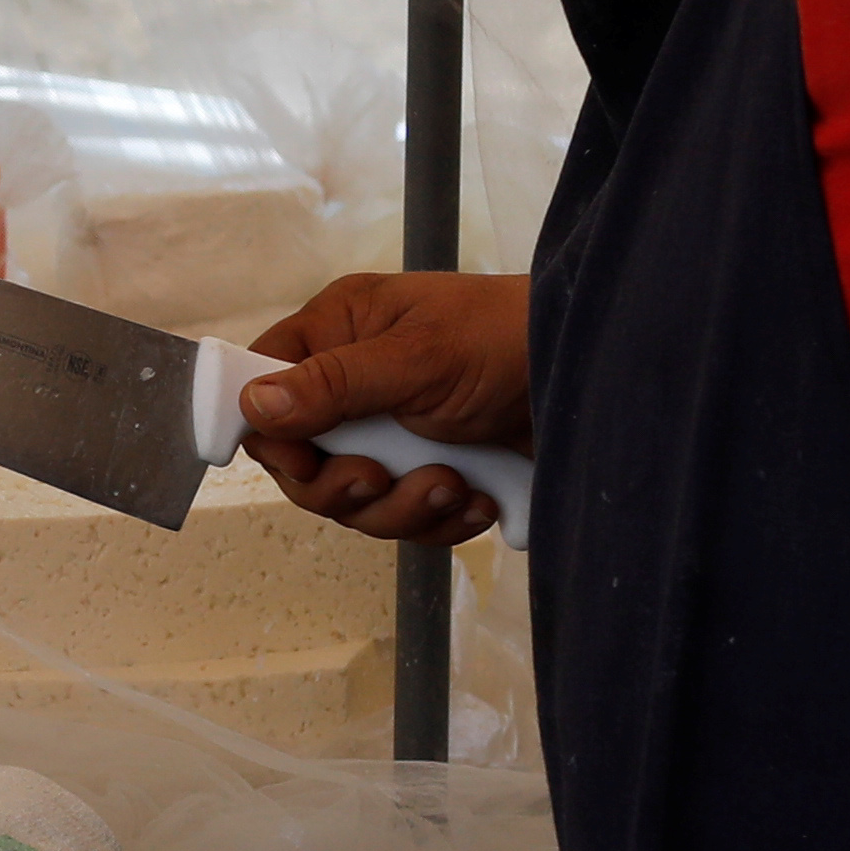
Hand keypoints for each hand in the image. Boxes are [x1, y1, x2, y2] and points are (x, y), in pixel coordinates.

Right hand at [237, 270, 532, 542]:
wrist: (594, 377)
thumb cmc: (509, 339)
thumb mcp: (418, 358)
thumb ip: (334, 383)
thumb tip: (255, 403)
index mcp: (340, 332)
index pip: (263, 385)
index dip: (273, 434)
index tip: (303, 462)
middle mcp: (356, 381)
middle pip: (304, 461)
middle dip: (345, 486)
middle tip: (381, 479)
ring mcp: (394, 430)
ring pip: (357, 500)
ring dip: (402, 506)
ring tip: (451, 484)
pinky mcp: (430, 469)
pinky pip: (406, 517)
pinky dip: (439, 518)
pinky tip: (477, 498)